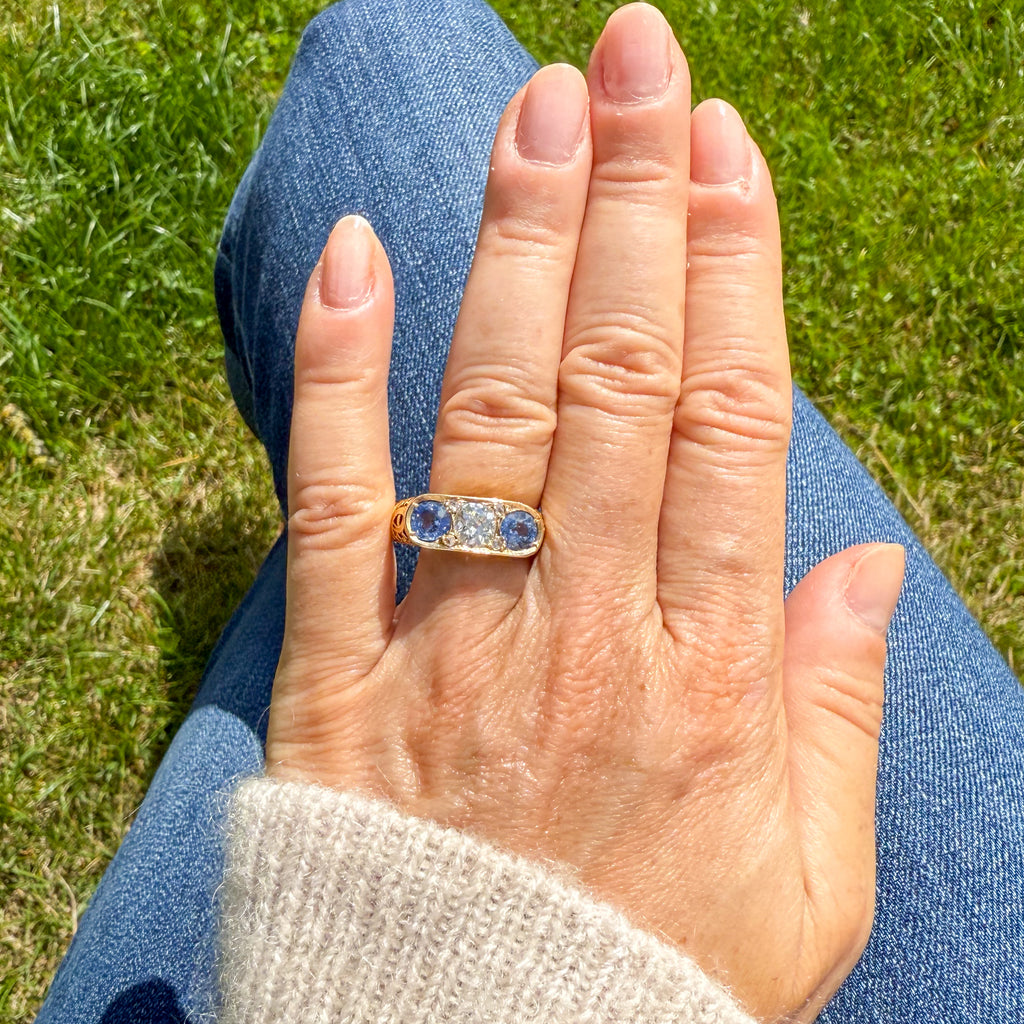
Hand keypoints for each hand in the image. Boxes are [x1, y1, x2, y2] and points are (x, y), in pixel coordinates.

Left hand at [265, 4, 903, 1019]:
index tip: (722, 146)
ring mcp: (455, 647)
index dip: (732, 267)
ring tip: (532, 112)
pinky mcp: (343, 682)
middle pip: (620, 377)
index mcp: (712, 676)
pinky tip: (359, 258)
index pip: (733, 419)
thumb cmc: (649, 982)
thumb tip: (867, 570)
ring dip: (518, 251)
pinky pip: (335, 509)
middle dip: (628, 204)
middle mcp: (588, 632)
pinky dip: (339, 378)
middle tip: (627, 60)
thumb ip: (833, 713)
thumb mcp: (808, 881)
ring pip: (495, 413)